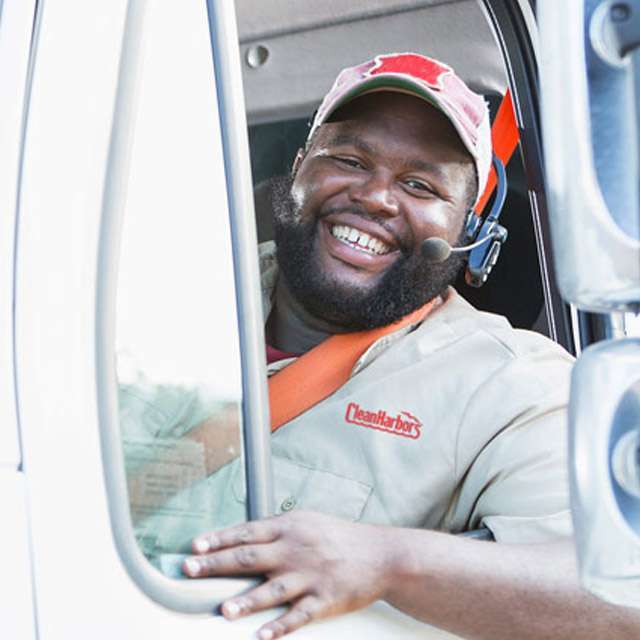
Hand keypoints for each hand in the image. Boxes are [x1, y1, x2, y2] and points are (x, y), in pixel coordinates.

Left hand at [182, 511, 396, 637]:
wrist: (382, 554)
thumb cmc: (339, 536)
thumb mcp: (307, 522)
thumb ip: (277, 530)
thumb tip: (242, 537)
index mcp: (290, 527)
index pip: (247, 531)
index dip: (219, 539)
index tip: (195, 546)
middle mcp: (296, 549)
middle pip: (250, 556)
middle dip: (217, 563)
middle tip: (190, 570)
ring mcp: (310, 575)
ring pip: (273, 589)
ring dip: (247, 601)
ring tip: (225, 611)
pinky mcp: (325, 599)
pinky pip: (299, 616)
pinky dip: (280, 627)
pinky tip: (262, 636)